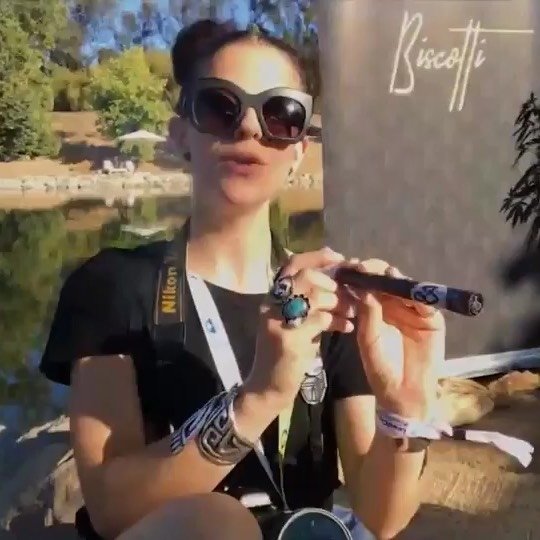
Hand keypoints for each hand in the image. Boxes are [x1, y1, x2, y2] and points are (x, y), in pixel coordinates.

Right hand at [244, 247, 356, 408]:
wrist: (268, 388)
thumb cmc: (285, 355)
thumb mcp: (294, 323)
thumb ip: (308, 303)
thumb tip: (336, 281)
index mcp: (272, 297)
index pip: (292, 264)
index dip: (317, 257)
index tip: (340, 258)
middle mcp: (270, 304)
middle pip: (306, 277)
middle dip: (334, 284)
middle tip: (352, 295)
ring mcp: (276, 321)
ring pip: (315, 296)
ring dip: (340, 302)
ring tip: (352, 312)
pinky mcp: (287, 339)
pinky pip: (320, 320)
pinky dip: (339, 321)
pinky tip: (348, 328)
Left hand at [348, 259, 445, 419]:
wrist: (403, 395)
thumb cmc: (381, 369)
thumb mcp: (369, 341)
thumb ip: (368, 316)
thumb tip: (365, 289)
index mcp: (375, 310)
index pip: (369, 286)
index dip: (361, 275)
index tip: (350, 268)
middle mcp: (394, 307)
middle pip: (387, 282)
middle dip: (376, 271)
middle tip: (365, 267)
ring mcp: (414, 312)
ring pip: (406, 289)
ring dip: (396, 280)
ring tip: (385, 274)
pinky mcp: (432, 321)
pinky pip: (426, 305)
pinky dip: (418, 296)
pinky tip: (406, 290)